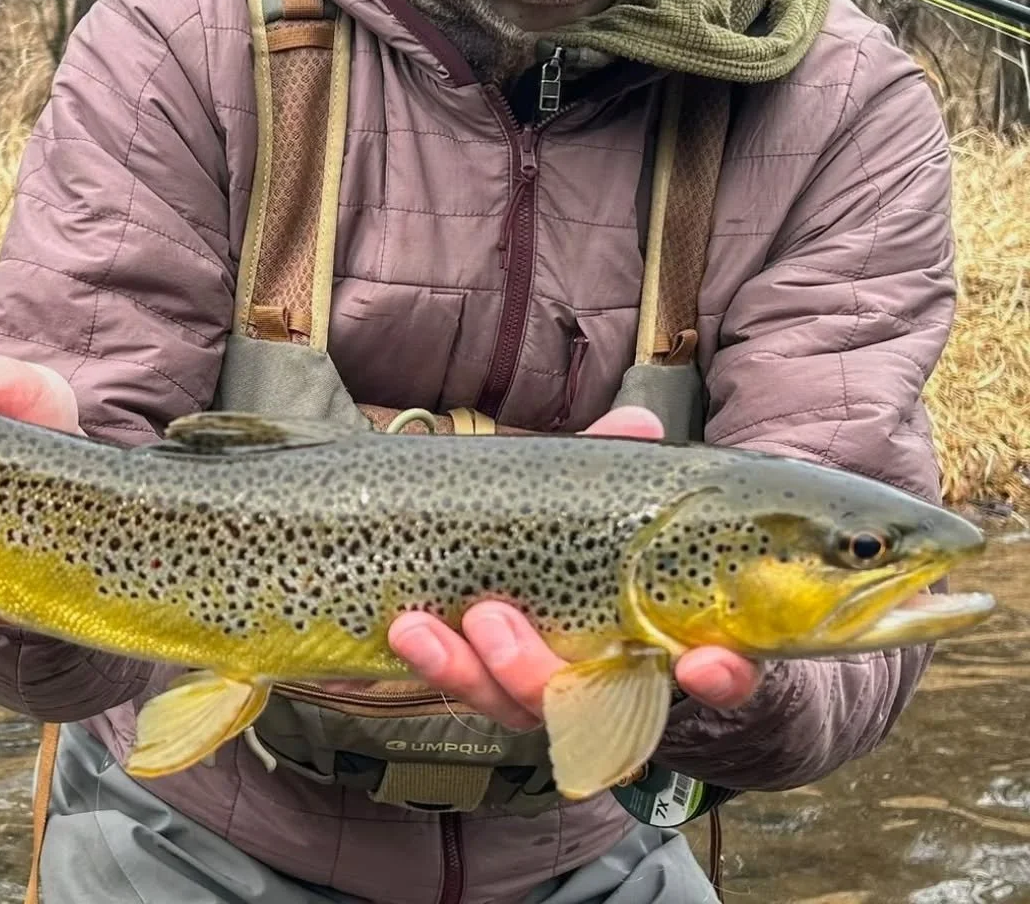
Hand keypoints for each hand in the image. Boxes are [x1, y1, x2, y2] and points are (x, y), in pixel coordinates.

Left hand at [387, 406, 761, 729]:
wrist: (530, 564)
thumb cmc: (598, 537)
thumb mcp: (604, 500)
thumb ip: (616, 467)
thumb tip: (637, 422)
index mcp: (674, 639)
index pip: (722, 675)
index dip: (721, 678)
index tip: (705, 663)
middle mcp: (616, 680)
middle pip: (590, 705)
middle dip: (535, 671)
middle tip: (491, 619)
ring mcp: (552, 690)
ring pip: (518, 706)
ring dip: (464, 670)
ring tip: (419, 626)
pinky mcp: (493, 685)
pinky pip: (469, 689)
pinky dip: (436, 664)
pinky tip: (405, 632)